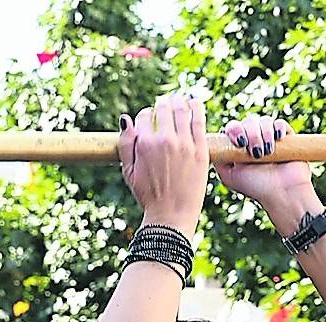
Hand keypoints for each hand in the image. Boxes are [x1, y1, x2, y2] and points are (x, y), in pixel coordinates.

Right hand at [117, 94, 208, 233]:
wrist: (171, 216)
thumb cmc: (148, 196)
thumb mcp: (128, 172)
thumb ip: (125, 144)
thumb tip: (126, 119)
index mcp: (145, 144)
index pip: (145, 115)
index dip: (147, 116)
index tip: (152, 122)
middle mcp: (164, 140)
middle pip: (163, 108)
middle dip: (163, 105)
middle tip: (166, 107)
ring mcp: (184, 144)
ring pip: (182, 109)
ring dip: (179, 101)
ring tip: (180, 101)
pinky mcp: (200, 150)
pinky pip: (199, 120)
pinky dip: (196, 107)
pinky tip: (194, 103)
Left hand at [217, 115, 317, 220]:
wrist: (282, 193)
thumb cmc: (256, 187)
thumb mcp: (228, 176)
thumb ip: (217, 159)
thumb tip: (210, 144)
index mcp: (240, 147)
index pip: (233, 127)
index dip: (234, 130)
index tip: (239, 143)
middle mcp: (254, 140)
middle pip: (248, 121)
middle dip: (251, 133)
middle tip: (255, 152)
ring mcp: (271, 138)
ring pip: (264, 121)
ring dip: (264, 133)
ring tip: (267, 152)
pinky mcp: (287, 138)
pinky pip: (280, 123)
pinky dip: (279, 128)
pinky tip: (278, 139)